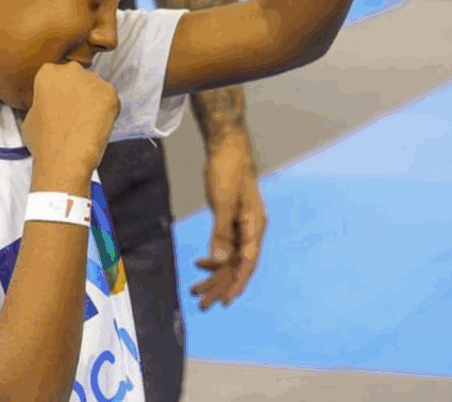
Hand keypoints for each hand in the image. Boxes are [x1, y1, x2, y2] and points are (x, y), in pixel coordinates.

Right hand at [22, 63, 119, 174]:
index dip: (57, 90)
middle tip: (73, 111)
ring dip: (91, 99)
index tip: (58, 103)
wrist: (65, 158)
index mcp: (48, 73)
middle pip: (77, 77)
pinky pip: (108, 98)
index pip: (55, 74)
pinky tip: (97, 124)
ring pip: (94, 87)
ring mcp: (94, 80)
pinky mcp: (111, 92)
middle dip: (76, 90)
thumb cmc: (43, 141)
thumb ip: (42, 100)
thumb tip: (50, 102)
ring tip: (85, 121)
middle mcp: (72, 70)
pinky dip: (105, 109)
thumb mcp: (30, 114)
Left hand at [191, 134, 266, 309]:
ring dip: (215, 274)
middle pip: (238, 264)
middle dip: (221, 285)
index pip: (247, 262)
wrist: (228, 147)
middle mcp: (252, 228)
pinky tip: (201, 264)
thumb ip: (221, 233)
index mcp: (254, 225)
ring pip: (231, 258)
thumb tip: (219, 262)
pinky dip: (214, 257)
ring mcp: (243, 224)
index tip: (225, 302)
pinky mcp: (233, 220)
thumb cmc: (227, 170)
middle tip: (203, 305)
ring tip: (196, 291)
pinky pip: (226, 246)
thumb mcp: (222, 202)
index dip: (237, 283)